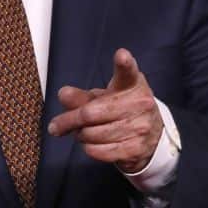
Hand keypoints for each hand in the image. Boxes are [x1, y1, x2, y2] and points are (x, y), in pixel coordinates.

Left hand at [47, 48, 163, 173]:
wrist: (151, 135)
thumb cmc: (121, 108)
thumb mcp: (104, 96)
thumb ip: (81, 96)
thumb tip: (63, 94)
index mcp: (132, 83)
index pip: (128, 72)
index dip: (124, 63)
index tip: (121, 56)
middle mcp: (140, 103)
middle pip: (91, 112)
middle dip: (69, 120)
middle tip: (56, 125)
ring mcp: (140, 126)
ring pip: (92, 134)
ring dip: (80, 135)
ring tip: (81, 132)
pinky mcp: (137, 148)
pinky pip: (100, 151)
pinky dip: (88, 148)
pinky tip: (90, 144)